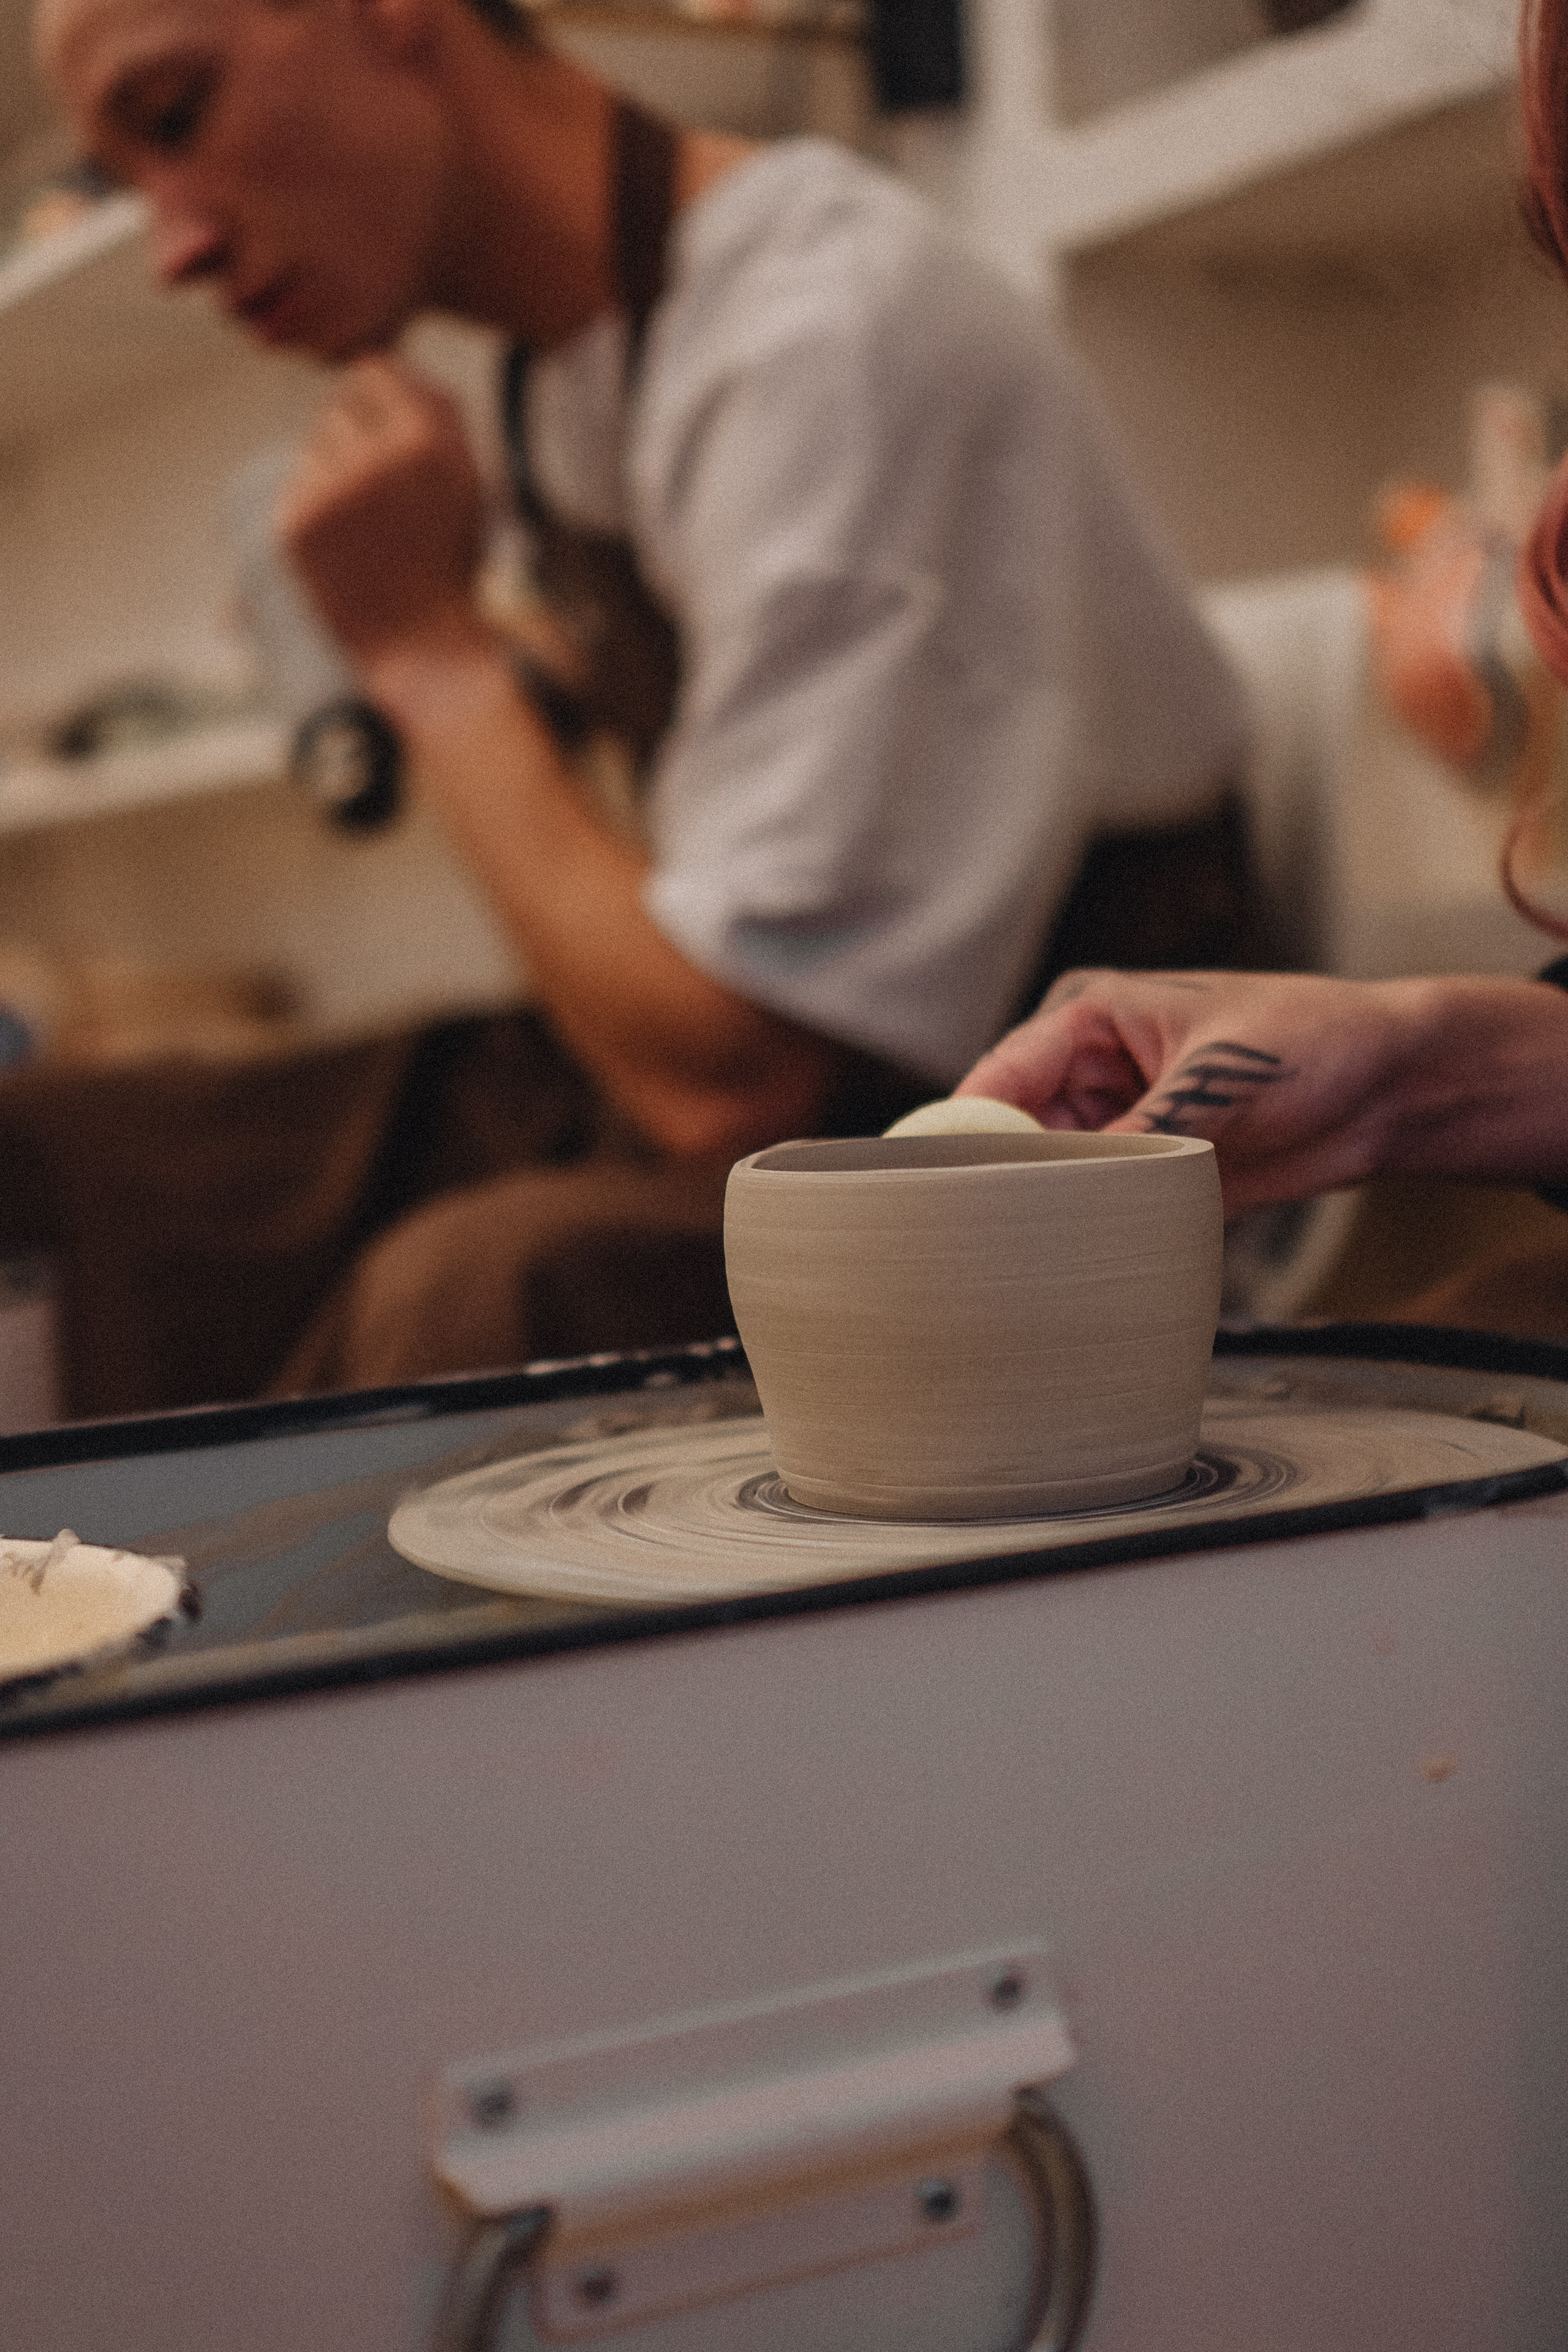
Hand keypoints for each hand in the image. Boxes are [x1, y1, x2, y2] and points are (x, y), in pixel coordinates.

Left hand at [276, 356, 489, 672]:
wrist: (421, 642)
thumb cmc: (447, 556)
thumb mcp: (467, 478)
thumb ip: (437, 412)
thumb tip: (382, 363)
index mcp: (427, 441)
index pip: (373, 369)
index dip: (380, 400)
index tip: (391, 437)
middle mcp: (377, 458)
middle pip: (338, 402)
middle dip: (357, 435)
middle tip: (383, 493)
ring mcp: (332, 490)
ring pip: (315, 442)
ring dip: (336, 470)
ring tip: (369, 523)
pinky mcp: (297, 522)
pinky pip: (298, 482)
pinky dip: (318, 505)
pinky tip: (347, 544)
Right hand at [957, 969, 1417, 1212]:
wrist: (1389, 1087)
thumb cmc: (1315, 1042)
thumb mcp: (1219, 1080)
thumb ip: (1139, 1131)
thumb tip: (1070, 1186)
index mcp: (1089, 1018)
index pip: (998, 1080)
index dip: (967, 1137)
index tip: (948, 1191)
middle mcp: (1090, 1071)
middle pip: (1009, 1136)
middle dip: (1001, 1185)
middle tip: (985, 1242)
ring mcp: (1116, 1123)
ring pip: (1045, 1179)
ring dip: (1045, 1215)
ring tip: (1033, 1258)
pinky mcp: (1146, 1170)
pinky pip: (1094, 1208)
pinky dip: (1086, 1233)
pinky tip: (1079, 1261)